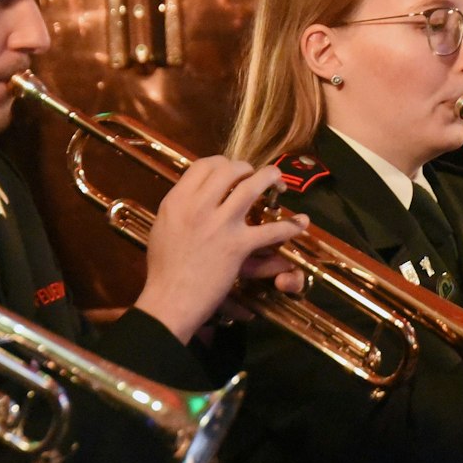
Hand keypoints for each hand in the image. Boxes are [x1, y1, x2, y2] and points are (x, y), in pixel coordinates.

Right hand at [137, 157, 309, 343]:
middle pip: (229, 170)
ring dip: (269, 179)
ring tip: (279, 182)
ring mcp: (220, 224)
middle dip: (247, 169)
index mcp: (177, 200)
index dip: (221, 163)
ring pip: (251, 188)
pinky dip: (289, 226)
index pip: (204, 165)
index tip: (230, 171)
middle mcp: (198, 206)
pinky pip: (270, 230)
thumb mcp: (163, 227)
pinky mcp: (238, 246)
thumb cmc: (163, 268)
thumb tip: (194, 194)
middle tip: (254, 177)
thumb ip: (180, 207)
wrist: (170, 299)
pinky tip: (300, 223)